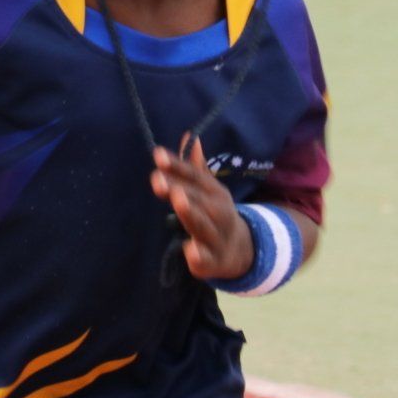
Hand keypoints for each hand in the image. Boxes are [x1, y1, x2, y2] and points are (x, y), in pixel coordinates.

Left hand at [151, 141, 250, 281]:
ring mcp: (216, 237)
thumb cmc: (214, 214)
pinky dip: (199, 257)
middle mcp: (218, 211)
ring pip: (203, 226)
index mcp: (214, 192)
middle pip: (199, 199)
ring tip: (178, 200)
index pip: (194, 176)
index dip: (177, 166)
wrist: (239, 250)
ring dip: (191, 213)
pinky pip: (206, 260)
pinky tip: (190, 250)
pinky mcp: (213, 262)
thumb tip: (189, 136)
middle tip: (159, 179)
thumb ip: (194, 166)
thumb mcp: (208, 190)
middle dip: (180, 188)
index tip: (158, 155)